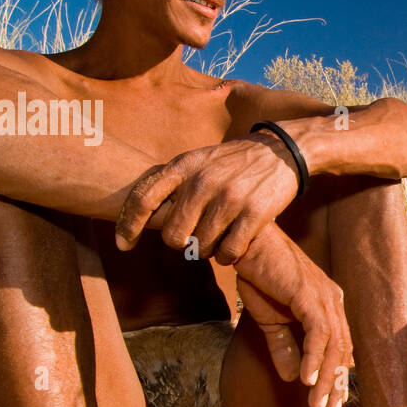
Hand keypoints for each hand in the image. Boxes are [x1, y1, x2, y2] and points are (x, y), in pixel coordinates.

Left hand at [114, 127, 301, 263]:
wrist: (283, 151)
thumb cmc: (235, 161)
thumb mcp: (200, 160)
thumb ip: (173, 181)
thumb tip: (143, 213)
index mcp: (184, 166)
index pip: (143, 198)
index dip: (127, 225)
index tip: (123, 245)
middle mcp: (202, 182)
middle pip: (173, 235)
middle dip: (182, 242)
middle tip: (195, 236)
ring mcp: (229, 198)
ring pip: (202, 247)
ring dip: (209, 250)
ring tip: (220, 236)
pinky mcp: (253, 214)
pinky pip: (228, 253)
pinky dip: (228, 256)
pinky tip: (234, 246)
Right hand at [233, 225, 352, 406]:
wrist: (246, 246)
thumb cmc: (259, 277)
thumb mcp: (271, 321)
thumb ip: (285, 348)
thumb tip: (294, 378)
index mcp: (327, 306)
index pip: (339, 348)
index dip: (336, 377)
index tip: (330, 403)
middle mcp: (333, 301)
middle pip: (342, 351)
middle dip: (336, 384)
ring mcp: (325, 297)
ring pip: (334, 346)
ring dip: (325, 378)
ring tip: (316, 403)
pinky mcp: (310, 295)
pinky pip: (319, 333)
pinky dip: (314, 358)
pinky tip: (306, 380)